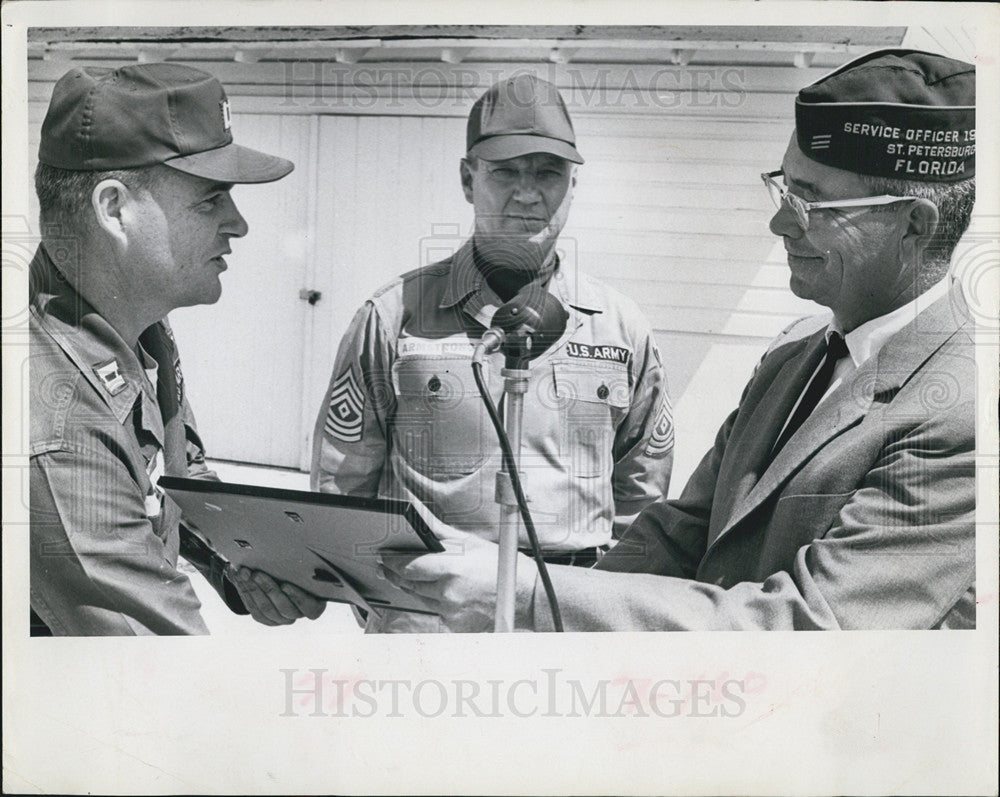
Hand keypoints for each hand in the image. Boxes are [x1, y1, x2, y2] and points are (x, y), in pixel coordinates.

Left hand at [229, 567, 325, 625]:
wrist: (283, 578)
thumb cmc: (299, 571)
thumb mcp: (304, 569)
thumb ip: (302, 566)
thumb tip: (297, 548)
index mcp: (314, 605)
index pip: (309, 607)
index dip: (297, 597)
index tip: (285, 584)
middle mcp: (298, 614)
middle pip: (283, 607)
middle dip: (268, 589)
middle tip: (257, 573)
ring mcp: (281, 619)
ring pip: (266, 609)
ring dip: (253, 589)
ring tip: (244, 572)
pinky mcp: (266, 619)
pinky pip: (254, 610)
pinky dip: (245, 592)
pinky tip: (240, 578)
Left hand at [379, 537, 534, 631]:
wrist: (525, 595)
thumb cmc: (498, 565)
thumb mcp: (469, 541)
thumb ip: (437, 529)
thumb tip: (415, 511)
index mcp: (450, 568)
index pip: (407, 567)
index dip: (391, 562)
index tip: (382, 556)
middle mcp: (447, 593)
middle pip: (409, 584)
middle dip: (396, 574)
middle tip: (388, 565)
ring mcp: (450, 612)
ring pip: (420, 598)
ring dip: (415, 586)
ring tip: (418, 574)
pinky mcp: (454, 625)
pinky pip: (436, 611)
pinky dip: (435, 600)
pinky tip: (445, 591)